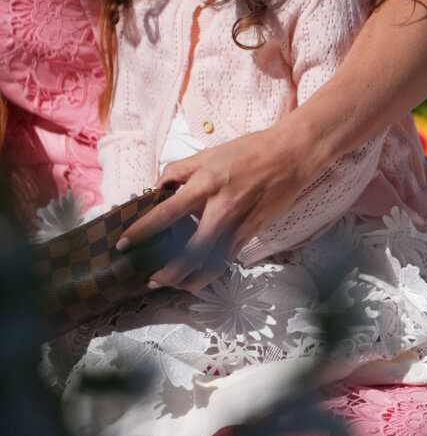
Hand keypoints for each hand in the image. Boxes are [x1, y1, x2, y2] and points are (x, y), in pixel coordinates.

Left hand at [131, 123, 317, 289]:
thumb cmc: (251, 151)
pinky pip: (228, 258)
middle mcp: (222, 208)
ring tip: (173, 284)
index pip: (167, 213)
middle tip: (151, 278)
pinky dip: (211, 270)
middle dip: (168, 271)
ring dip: (190, 279)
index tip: (125, 244)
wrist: (292, 155)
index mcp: (207, 185)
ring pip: (212, 263)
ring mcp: (240, 223)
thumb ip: (179, 170)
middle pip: (191, 251)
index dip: (143, 231)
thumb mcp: (209, 154)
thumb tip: (157, 188)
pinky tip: (198, 274)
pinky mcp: (253, 231)